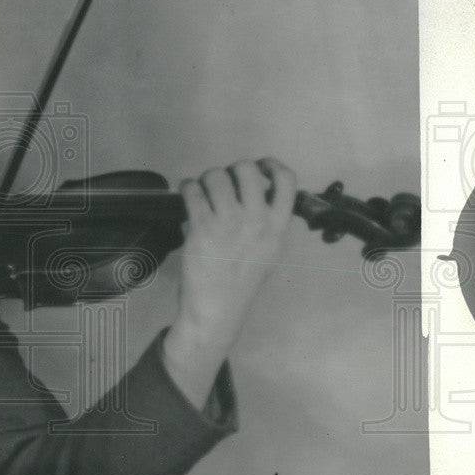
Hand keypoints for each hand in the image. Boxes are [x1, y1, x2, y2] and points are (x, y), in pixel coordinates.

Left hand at [162, 158, 295, 406]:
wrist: (217, 308)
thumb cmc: (241, 281)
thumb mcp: (268, 252)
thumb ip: (267, 224)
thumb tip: (255, 194)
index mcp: (277, 228)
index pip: (287, 182)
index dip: (272, 166)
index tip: (260, 167)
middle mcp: (256, 221)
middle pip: (247, 170)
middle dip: (232, 170)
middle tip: (223, 182)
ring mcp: (228, 223)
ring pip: (216, 176)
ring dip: (206, 179)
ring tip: (201, 190)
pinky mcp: (202, 227)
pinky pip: (193, 191)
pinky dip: (188, 187)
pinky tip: (188, 194)